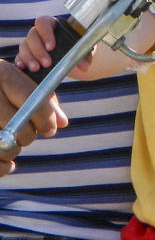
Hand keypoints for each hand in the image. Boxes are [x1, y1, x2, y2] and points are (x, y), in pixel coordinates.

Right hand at [0, 60, 67, 174]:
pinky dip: (2, 166)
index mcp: (1, 72)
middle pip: (18, 125)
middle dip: (27, 135)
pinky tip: (5, 162)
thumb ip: (42, 100)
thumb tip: (62, 123)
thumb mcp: (16, 83)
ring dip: (12, 150)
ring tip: (9, 142)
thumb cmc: (0, 88)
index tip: (49, 130)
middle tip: (24, 134)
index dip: (45, 118)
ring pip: (5, 145)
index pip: (31, 99)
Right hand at [16, 15, 92, 77]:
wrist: (72, 55)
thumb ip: (83, 55)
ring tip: (37, 68)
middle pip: (32, 36)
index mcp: (52, 24)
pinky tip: (23, 68)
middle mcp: (39, 32)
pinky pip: (19, 56)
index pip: (43, 22)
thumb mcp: (82, 48)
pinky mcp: (26, 55)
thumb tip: (85, 66)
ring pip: (24, 46)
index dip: (45, 33)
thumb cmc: (77, 46)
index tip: (52, 47)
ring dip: (29, 58)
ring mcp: (31, 43)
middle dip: (38, 50)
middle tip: (47, 63)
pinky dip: (20, 62)